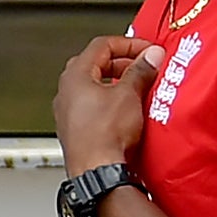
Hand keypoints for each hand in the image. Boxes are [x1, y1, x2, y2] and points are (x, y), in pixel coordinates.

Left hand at [55, 35, 159, 177]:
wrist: (96, 173)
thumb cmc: (103, 137)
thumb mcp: (129, 95)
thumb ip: (140, 71)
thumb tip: (150, 56)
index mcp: (74, 76)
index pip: (101, 45)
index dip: (128, 43)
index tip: (147, 50)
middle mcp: (66, 93)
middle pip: (95, 64)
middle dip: (122, 62)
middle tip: (143, 66)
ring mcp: (68, 113)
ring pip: (93, 87)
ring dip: (116, 83)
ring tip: (137, 88)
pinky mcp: (75, 131)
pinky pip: (93, 107)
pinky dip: (110, 102)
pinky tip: (126, 111)